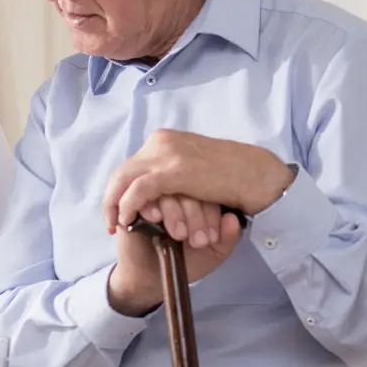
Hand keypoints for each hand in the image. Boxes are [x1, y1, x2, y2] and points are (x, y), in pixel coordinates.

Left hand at [102, 130, 295, 234]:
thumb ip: (175, 172)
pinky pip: (139, 188)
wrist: (257, 174)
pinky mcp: (174, 170)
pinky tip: (126, 220)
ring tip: (114, 226)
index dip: (119, 188)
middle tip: (109, 223)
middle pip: (122, 171)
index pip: (131, 165)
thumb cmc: (231, 175)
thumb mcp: (195, 169)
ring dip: (115, 204)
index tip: (117, 210)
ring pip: (124, 179)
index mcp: (166, 141)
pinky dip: (127, 204)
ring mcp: (167, 154)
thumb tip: (157, 187)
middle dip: (111, 198)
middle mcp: (161, 143)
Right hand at [107, 199, 245, 316]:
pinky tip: (156, 219)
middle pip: (188, 188)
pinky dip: (151, 205)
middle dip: (195, 216)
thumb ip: (227, 238)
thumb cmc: (184, 263)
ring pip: (167, 190)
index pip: (209, 194)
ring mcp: (155, 197)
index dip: (211, 214)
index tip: (210, 239)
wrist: (154, 279)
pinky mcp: (133, 204)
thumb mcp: (212, 254)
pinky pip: (142, 194)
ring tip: (177, 234)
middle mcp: (178, 195)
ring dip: (174, 212)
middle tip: (195, 241)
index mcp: (198, 201)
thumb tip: (233, 220)